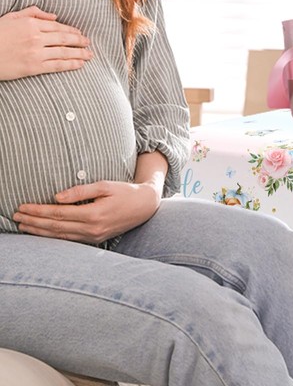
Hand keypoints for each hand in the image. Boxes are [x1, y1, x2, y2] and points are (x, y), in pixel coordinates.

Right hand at [0, 6, 91, 79]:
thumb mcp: (12, 17)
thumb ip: (33, 13)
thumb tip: (54, 16)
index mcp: (31, 24)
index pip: (58, 26)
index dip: (72, 30)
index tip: (80, 33)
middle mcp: (36, 37)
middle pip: (65, 38)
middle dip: (80, 41)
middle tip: (89, 43)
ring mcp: (36, 53)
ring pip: (64, 52)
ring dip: (80, 53)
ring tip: (89, 55)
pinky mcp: (33, 67)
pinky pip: (57, 65)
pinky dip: (71, 64)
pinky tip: (80, 64)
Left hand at [14, 180, 161, 243]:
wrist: (145, 207)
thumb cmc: (125, 192)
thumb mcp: (105, 185)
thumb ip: (80, 191)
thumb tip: (57, 197)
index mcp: (93, 214)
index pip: (58, 213)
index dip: (38, 210)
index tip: (23, 207)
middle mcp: (91, 229)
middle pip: (55, 226)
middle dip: (34, 221)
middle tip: (16, 216)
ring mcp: (93, 237)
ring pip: (59, 236)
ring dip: (39, 231)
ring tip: (23, 226)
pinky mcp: (95, 240)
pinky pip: (68, 240)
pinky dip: (52, 237)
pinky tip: (43, 233)